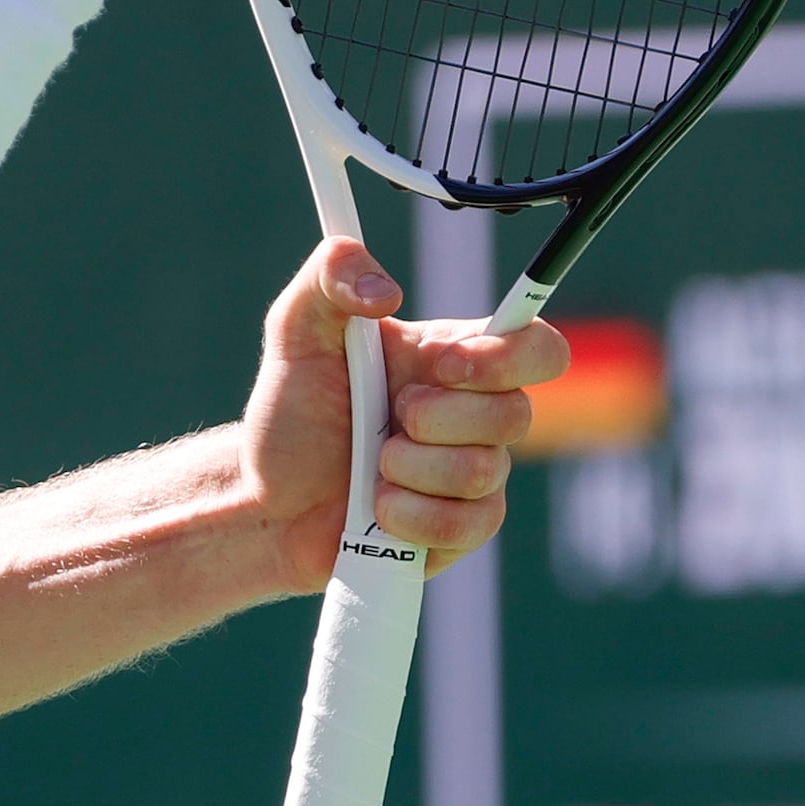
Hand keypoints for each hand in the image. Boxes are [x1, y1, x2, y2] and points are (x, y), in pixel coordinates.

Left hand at [239, 241, 564, 592]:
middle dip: (435, 419)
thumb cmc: (292, 414)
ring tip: (371, 467)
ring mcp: (474, 476)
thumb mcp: (296, 330)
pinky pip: (464, 526)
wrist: (267, 499)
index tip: (440, 366)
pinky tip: (378, 509)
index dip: (507, 356)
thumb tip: (384, 289)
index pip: (537, 346)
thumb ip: (331, 274)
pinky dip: (409, 517)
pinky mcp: (462, 530)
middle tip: (387, 419)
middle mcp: (476, 416)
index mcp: (454, 360)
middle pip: (515, 414)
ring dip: (409, 469)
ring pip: (483, 472)